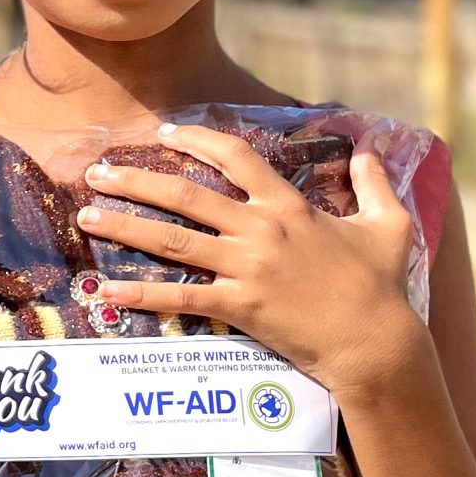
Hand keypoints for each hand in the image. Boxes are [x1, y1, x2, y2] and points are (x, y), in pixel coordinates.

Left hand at [75, 122, 427, 399]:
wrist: (376, 343)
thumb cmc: (382, 286)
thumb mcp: (390, 226)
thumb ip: (375, 184)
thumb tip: (370, 149)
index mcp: (290, 206)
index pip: (235, 157)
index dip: (195, 140)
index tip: (163, 133)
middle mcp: (261, 231)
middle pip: (186, 196)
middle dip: (135, 181)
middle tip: (96, 172)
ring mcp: (247, 269)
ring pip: (173, 242)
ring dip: (125, 227)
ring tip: (86, 217)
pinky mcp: (239, 307)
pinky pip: (182, 299)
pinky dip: (142, 295)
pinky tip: (109, 292)